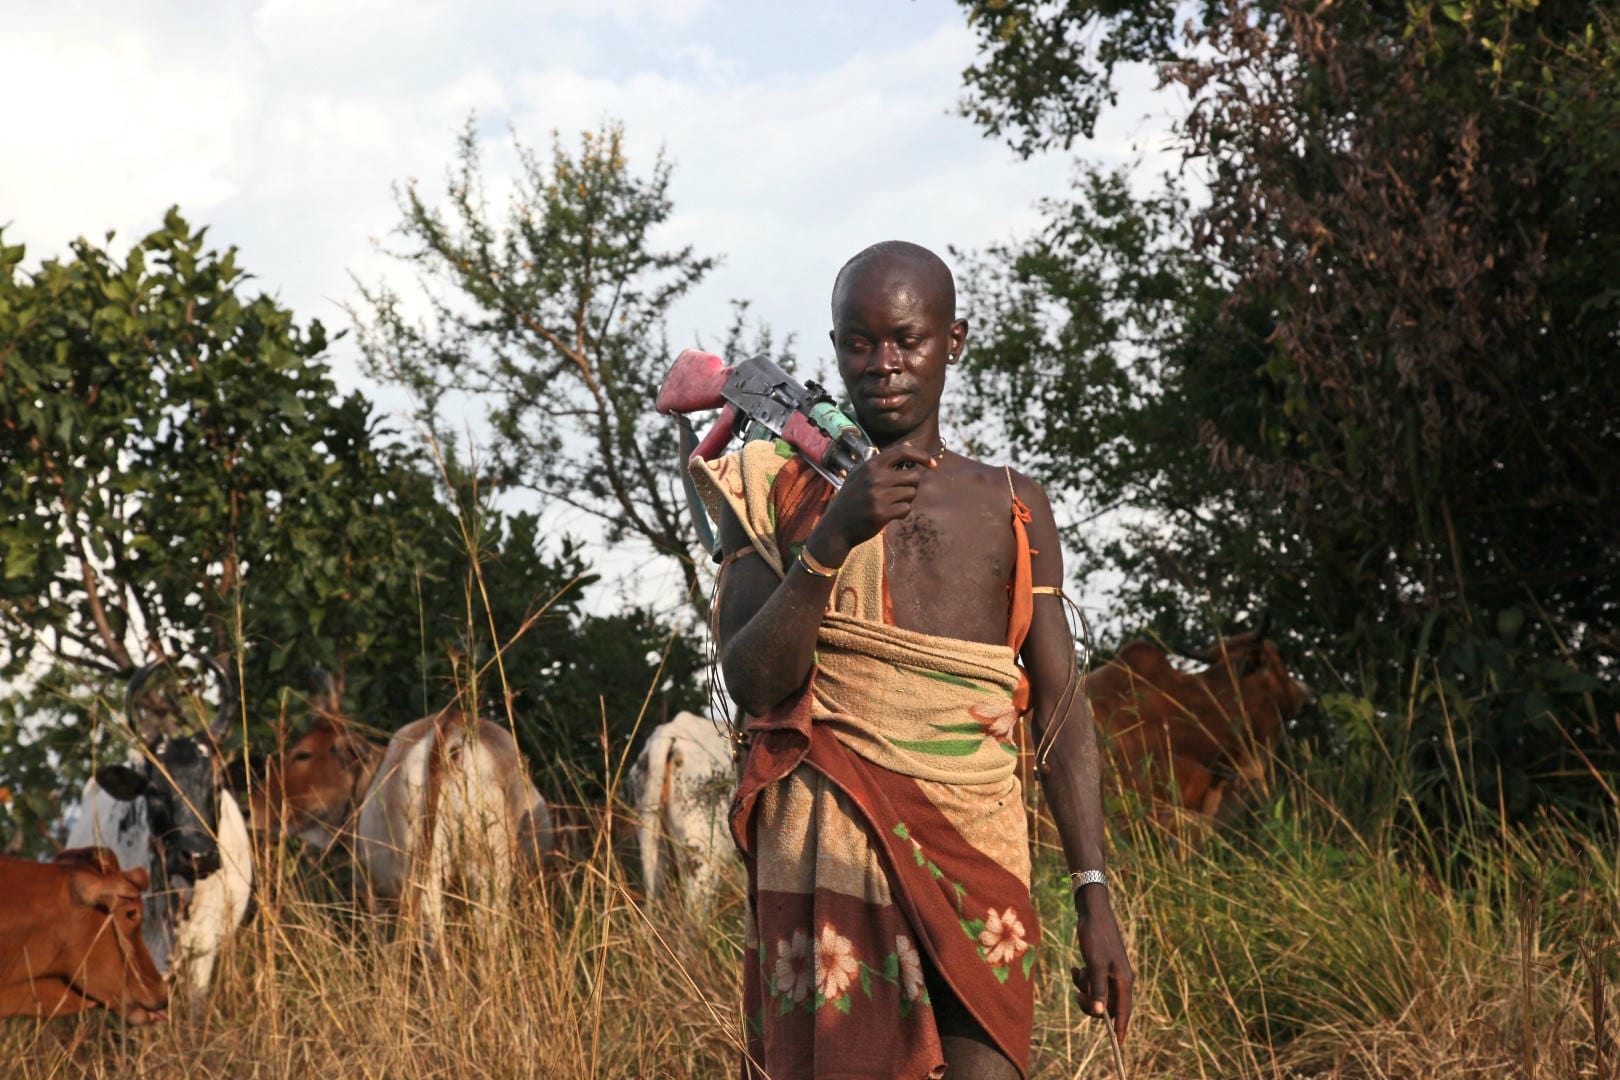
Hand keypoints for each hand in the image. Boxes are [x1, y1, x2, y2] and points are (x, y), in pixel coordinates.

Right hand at [805, 440, 935, 562]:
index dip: (921, 455)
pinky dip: (902, 512)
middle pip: (913, 476)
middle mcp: (875, 478)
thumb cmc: (852, 499)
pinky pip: (906, 509)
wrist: (836, 526)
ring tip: (890, 504)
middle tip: (900, 493)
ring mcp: (878, 495)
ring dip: (906, 500)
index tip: (932, 463)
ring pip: (911, 494)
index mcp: (871, 465)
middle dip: (912, 485)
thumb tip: (909, 443)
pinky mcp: (881, 513)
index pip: (903, 452)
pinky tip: (889, 514)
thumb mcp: (861, 474)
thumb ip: (885, 460)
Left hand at [1070, 900, 1132, 1042]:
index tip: (1117, 1045)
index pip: (1123, 1011)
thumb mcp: (1094, 965)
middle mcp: (1121, 978)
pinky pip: (1093, 981)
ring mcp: (1112, 972)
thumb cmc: (1096, 937)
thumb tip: (1099, 1014)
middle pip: (1108, 1004)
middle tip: (1078, 995)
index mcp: (1124, 980)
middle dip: (1091, 1003)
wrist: (1093, 913)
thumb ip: (1098, 990)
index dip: (1119, 1028)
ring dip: (1084, 988)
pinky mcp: (1102, 966)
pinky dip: (1083, 978)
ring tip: (1077, 973)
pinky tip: (1075, 968)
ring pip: (1098, 993)